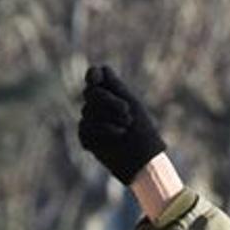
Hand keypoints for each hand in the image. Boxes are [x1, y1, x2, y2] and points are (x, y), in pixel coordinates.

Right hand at [78, 66, 166, 186]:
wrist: (142, 159)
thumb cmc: (142, 130)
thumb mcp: (132, 104)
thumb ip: (116, 87)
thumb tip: (101, 69)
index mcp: (111, 93)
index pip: (95, 76)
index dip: (93, 76)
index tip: (96, 79)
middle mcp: (98, 105)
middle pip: (90, 92)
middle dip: (107, 100)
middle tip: (127, 111)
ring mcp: (91, 122)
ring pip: (87, 111)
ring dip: (109, 118)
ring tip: (126, 128)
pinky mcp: (87, 138)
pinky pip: (86, 128)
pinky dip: (103, 131)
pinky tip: (117, 136)